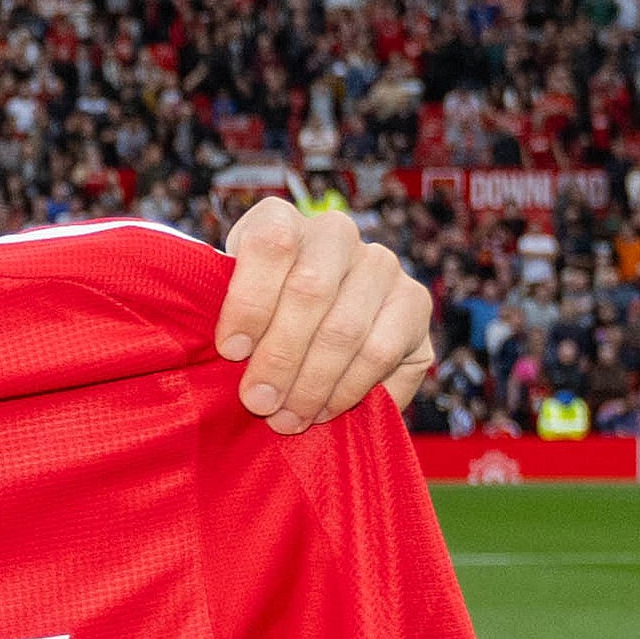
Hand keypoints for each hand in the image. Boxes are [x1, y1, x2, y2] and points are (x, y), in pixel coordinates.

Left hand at [215, 191, 435, 436]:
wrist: (310, 335)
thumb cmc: (256, 325)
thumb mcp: (228, 311)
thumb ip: (224, 321)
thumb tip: (225, 359)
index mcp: (279, 219)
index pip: (271, 242)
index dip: (249, 300)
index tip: (230, 352)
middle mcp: (334, 232)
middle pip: (310, 290)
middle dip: (279, 357)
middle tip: (258, 403)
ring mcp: (380, 264)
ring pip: (345, 328)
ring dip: (312, 383)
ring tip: (287, 419)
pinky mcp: (414, 302)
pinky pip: (381, 352)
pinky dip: (348, 389)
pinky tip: (324, 412)